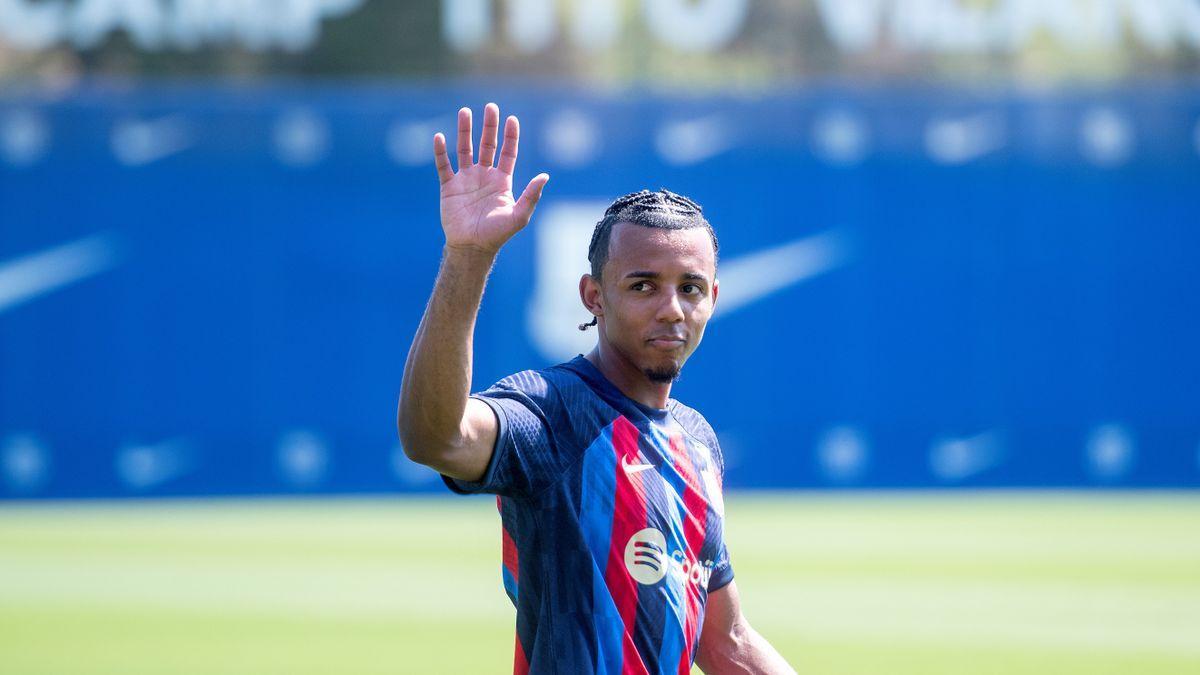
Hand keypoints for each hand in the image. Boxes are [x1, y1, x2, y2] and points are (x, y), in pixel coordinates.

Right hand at [434, 103, 549, 254]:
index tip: (511, 119)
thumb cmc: (497, 234)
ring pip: (465, 149)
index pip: (507, 152)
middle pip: (487, 145)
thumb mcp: (519, 215)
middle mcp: (484, 176)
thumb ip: (531, 195)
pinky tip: (440, 137)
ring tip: (464, 111)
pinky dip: (440, 152)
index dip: (510, 136)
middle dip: (489, 126)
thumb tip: (545, 176)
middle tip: (491, 107)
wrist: (472, 247)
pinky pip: (443, 165)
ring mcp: (466, 180)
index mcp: (502, 181)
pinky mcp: (448, 187)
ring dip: (464, 131)